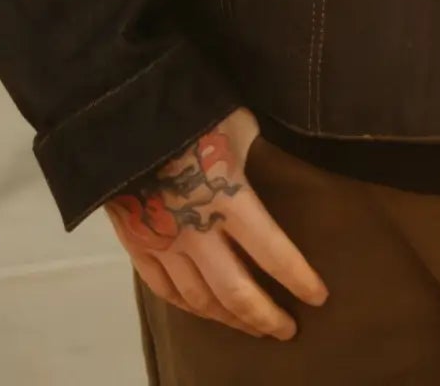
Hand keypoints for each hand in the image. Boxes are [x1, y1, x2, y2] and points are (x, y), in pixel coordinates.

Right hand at [105, 108, 327, 340]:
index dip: (300, 280)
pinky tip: (206, 312)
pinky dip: (189, 308)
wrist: (119, 111)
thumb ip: (254, 152)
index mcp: (229, 198)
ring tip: (252, 327)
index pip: (274, 254)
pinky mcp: (137, 245)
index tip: (320, 297)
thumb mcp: (237, 124)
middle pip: (237, 293)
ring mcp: (164, 243)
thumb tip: (270, 162)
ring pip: (200, 300)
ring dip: (230, 319)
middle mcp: (197, 231)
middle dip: (266, 317)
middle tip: (288, 331)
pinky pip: (164, 291)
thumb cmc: (188, 109)